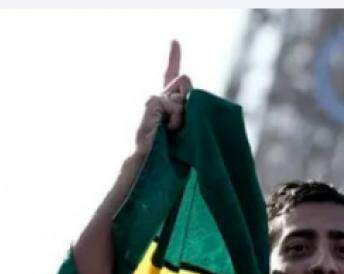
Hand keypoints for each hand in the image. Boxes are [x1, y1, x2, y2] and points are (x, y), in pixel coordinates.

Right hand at [133, 40, 192, 156]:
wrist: (152, 163)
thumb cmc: (170, 153)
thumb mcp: (186, 130)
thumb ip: (190, 112)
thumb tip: (192, 99)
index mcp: (167, 102)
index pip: (171, 75)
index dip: (173, 57)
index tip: (174, 41)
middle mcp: (159, 97)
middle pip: (185, 80)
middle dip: (191, 97)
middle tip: (182, 122)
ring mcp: (154, 98)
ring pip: (183, 92)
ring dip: (185, 113)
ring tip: (175, 130)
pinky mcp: (152, 102)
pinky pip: (176, 103)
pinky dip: (177, 118)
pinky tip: (169, 129)